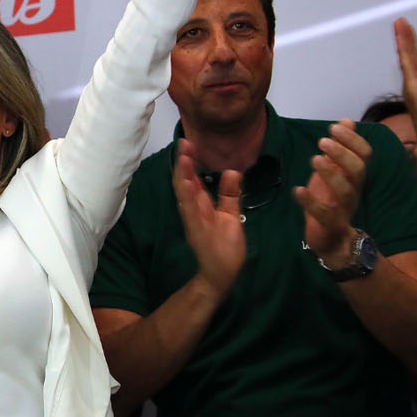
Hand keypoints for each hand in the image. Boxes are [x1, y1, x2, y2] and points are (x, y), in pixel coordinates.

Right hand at [173, 140, 245, 296]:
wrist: (222, 274)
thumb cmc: (225, 246)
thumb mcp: (230, 214)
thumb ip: (229, 194)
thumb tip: (232, 170)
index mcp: (202, 205)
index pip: (194, 178)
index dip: (190, 161)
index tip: (189, 142)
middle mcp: (194, 211)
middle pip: (186, 183)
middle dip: (184, 163)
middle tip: (184, 143)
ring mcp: (194, 221)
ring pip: (186, 196)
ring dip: (183, 177)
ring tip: (184, 158)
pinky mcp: (198, 233)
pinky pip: (192, 214)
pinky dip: (189, 200)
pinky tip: (188, 186)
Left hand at [294, 121, 370, 261]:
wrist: (333, 240)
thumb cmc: (332, 201)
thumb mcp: (335, 171)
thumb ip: (341, 148)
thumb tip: (348, 120)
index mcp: (354, 177)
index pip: (365, 154)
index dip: (353, 140)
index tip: (335, 127)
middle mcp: (354, 191)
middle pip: (359, 170)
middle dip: (342, 153)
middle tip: (322, 141)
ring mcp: (344, 209)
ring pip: (346, 191)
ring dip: (331, 173)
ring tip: (314, 158)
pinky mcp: (332, 226)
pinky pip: (326, 214)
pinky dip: (311, 202)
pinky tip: (297, 190)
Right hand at [394, 18, 416, 151]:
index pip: (416, 61)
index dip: (412, 46)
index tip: (407, 31)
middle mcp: (413, 84)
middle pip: (410, 56)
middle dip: (406, 38)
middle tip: (400, 21)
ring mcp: (411, 84)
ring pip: (408, 57)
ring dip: (404, 39)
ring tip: (400, 23)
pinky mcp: (412, 86)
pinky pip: (409, 62)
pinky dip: (405, 47)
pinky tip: (402, 35)